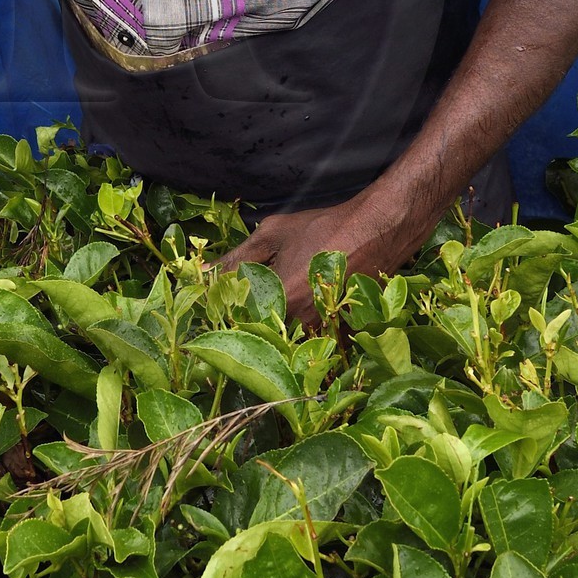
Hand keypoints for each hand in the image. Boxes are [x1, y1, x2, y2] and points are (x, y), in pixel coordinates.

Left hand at [219, 191, 418, 329]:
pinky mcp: (343, 334)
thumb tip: (199, 275)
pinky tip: (300, 324)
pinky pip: (317, 349)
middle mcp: (304, 321)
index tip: (214, 315)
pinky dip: (305, 342)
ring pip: (291, 347)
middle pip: (265, 340)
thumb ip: (234, 259)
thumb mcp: (273, 235)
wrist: (378, 230)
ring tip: (272, 321)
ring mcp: (326, 331)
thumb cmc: (324, 229)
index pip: (239, 323)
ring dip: (276, 339)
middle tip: (240, 319)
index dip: (225, 320)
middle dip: (249, 333)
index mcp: (282, 298)